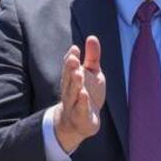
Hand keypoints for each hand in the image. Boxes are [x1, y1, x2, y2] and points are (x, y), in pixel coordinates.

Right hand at [51, 36, 104, 153]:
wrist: (80, 122)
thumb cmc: (87, 94)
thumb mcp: (92, 74)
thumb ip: (92, 57)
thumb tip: (92, 37)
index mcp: (72, 78)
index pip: (69, 66)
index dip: (71, 58)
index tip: (75, 49)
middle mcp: (70, 89)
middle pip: (69, 78)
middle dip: (70, 69)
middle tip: (73, 59)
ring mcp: (74, 103)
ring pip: (72, 93)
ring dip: (75, 84)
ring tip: (78, 74)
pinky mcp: (81, 116)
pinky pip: (80, 109)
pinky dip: (82, 102)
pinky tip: (84, 94)